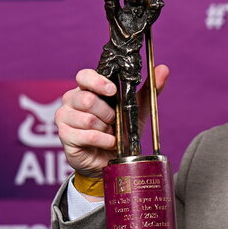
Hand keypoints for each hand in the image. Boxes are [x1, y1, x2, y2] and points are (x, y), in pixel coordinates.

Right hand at [54, 64, 168, 176]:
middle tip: (115, 121)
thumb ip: (149, 90)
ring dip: (106, 129)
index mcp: (87, 89)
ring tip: (111, 133)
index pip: (84, 76)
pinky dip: (104, 140)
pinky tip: (109, 142)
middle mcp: (71, 100)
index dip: (98, 82)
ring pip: (88, 118)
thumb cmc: (120, 132)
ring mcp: (65, 117)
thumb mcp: (137, 110)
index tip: (113, 90)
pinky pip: (88, 135)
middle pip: (87, 99)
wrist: (111, 160)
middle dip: (108, 113)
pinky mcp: (65, 135)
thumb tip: (163, 69)